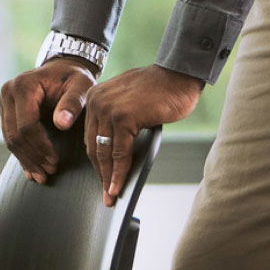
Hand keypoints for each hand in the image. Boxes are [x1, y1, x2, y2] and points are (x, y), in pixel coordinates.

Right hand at [0, 56, 97, 183]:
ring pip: (9, 138)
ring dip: (25, 159)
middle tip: (48, 174)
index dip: (40, 146)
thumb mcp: (81, 86)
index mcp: (23, 86)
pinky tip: (31, 169)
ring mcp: (4, 101)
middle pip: (14, 134)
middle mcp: (8, 92)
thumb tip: (61, 124)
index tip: (55, 161)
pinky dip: (21, 154)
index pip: (26, 125)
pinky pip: (9, 136)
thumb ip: (73, 103)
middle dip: (32, 157)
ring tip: (42, 175)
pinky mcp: (5, 110)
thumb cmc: (74, 78)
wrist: (63, 69)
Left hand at [84, 64, 203, 205]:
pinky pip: (119, 152)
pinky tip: (119, 185)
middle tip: (105, 194)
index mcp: (95, 97)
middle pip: (94, 145)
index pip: (91, 135)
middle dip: (100, 172)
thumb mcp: (129, 103)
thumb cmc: (159, 91)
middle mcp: (96, 101)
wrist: (177, 75)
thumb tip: (116, 154)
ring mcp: (107, 108)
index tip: (100, 179)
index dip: (96, 160)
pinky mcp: (122, 117)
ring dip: (108, 177)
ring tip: (112, 195)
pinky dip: (119, 172)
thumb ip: (118, 120)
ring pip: (104, 151)